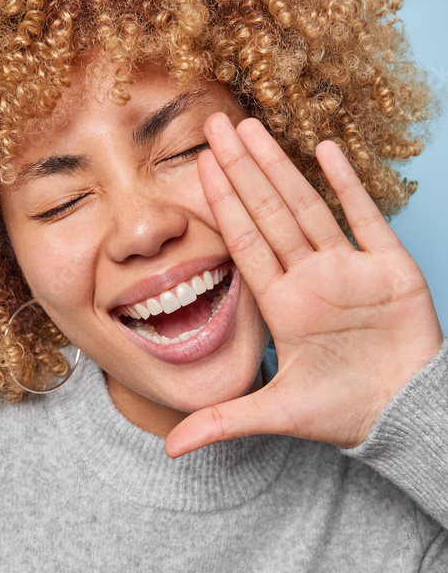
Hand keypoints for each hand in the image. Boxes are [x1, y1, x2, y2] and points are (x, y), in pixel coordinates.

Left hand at [164, 113, 442, 457]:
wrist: (403, 413)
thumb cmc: (343, 411)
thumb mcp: (276, 412)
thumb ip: (223, 423)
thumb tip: (169, 449)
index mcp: (283, 303)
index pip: (245, 242)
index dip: (223, 203)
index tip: (199, 166)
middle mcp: (310, 277)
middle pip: (269, 212)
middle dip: (241, 169)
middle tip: (214, 123)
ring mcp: (349, 268)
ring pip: (308, 206)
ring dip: (281, 167)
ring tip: (254, 128)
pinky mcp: (389, 267)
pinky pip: (365, 218)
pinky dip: (345, 185)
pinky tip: (323, 151)